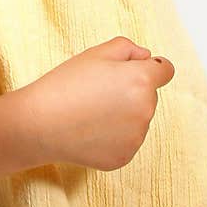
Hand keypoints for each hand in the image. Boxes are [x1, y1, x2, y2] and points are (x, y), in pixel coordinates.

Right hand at [16, 36, 175, 171]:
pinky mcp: (124, 157)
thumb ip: (129, 48)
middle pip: (149, 96)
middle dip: (132, 91)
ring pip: (138, 119)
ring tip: (92, 111)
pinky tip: (90, 130)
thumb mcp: (97, 52)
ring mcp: (136, 138)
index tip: (139, 69)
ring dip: (124, 114)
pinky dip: (114, 136)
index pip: (166, 70)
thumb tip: (146, 57)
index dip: (153, 67)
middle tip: (100, 90)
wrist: (41, 123)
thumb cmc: (67, 83)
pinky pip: (126, 141)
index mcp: (142, 81)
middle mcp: (145, 110)